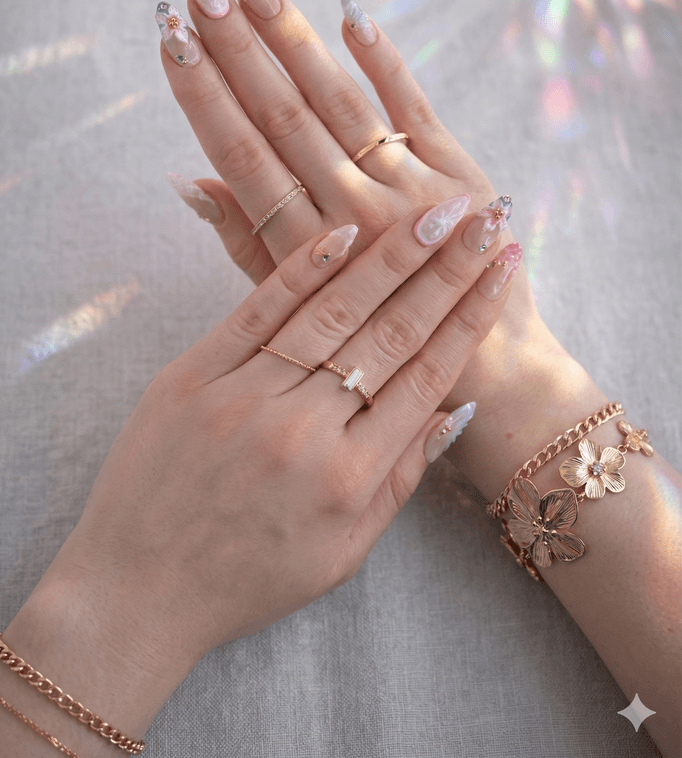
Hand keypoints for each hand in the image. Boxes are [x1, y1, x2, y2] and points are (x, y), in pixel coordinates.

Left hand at [6, 204, 516, 739]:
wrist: (135, 589)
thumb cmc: (246, 577)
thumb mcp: (342, 553)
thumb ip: (400, 480)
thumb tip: (457, 410)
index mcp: (349, 479)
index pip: (426, 377)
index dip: (470, 319)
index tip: (503, 272)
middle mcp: (303, 432)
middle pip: (390, 334)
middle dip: (447, 271)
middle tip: (485, 219)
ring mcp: (245, 397)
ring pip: (333, 312)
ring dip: (389, 257)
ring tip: (433, 214)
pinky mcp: (194, 375)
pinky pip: (257, 311)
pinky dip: (302, 269)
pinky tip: (342, 232)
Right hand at [159, 0, 563, 430]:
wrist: (488, 368)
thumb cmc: (376, 341)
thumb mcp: (297, 308)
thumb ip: (245, 242)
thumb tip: (186, 181)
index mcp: (305, 252)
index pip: (240, 156)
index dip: (203, 95)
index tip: (170, 37)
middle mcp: (354, 216)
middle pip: (284, 116)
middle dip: (237, 44)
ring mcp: (409, 191)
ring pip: (340, 103)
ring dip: (294, 39)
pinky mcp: (460, 173)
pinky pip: (414, 107)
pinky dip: (384, 62)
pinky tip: (350, 15)